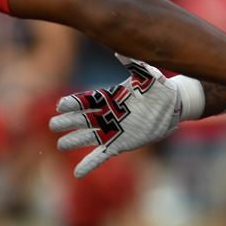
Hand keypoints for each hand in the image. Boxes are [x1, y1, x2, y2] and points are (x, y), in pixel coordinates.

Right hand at [49, 56, 181, 177]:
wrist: (173, 106)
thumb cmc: (159, 88)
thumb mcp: (147, 74)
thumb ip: (133, 64)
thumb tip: (119, 51)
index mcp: (111, 98)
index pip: (88, 100)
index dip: (75, 103)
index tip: (62, 105)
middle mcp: (108, 115)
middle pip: (83, 119)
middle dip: (68, 121)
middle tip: (53, 124)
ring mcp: (113, 130)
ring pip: (88, 136)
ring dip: (74, 141)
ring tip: (59, 144)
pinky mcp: (120, 144)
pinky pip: (101, 155)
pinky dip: (89, 164)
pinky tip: (77, 173)